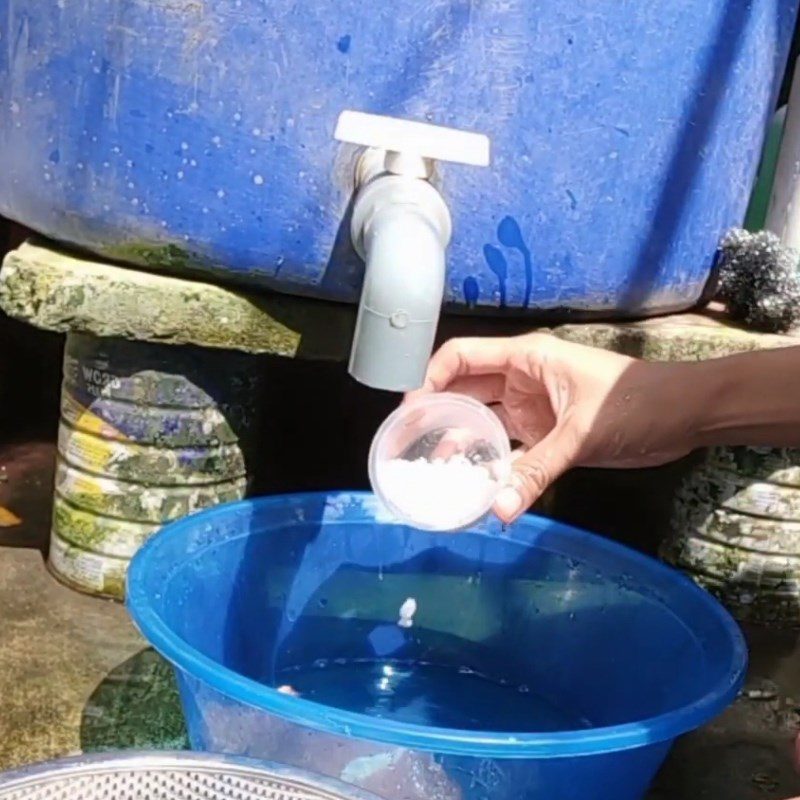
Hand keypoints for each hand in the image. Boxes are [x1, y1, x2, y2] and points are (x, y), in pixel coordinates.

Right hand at [409, 333, 705, 523]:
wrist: (684, 415)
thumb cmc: (634, 404)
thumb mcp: (581, 435)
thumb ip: (536, 472)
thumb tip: (497, 511)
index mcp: (524, 360)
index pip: (460, 357)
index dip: (428, 379)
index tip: (408, 414)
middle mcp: (520, 381)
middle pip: (464, 390)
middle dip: (436, 413)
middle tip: (408, 447)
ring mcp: (532, 408)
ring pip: (483, 421)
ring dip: (460, 442)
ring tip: (433, 471)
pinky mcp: (546, 435)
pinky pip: (508, 449)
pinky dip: (492, 465)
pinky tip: (474, 486)